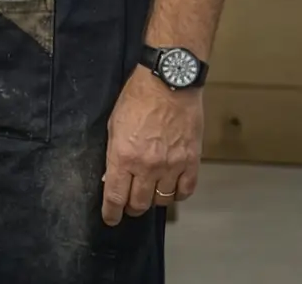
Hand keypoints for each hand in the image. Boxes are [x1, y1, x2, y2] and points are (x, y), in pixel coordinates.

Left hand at [101, 67, 202, 224]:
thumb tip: (111, 176)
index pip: (115, 196)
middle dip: (131, 208)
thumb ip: (113, 154)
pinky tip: (172, 190)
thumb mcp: (113, 126)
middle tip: (129, 206)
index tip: (110, 218)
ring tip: (149, 194)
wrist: (169, 84)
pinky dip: (178, 194)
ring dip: (153, 200)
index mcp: (123, 156)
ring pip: (162, 200)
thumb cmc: (137, 99)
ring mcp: (171, 165)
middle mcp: (146, 166)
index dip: (111, 212)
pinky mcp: (191, 161)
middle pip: (138, 203)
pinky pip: (186, 190)